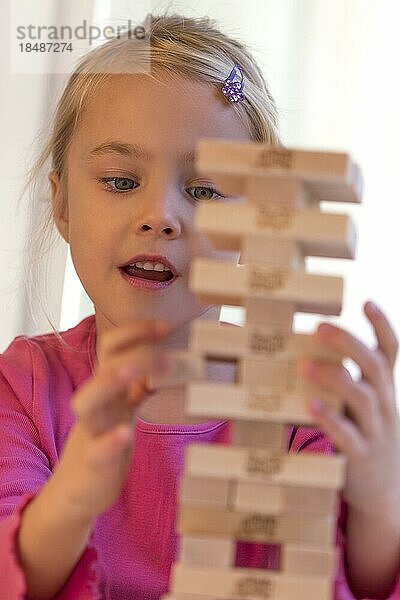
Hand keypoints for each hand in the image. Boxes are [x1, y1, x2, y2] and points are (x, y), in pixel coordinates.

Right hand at [47, 319, 170, 522]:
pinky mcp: (92, 463)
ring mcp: (91, 432)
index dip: (136, 332)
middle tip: (169, 352)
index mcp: (105, 390)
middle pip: (103, 368)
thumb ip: (137, 388)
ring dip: (110, 382)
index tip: (165, 326)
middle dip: (134, 353)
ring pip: (87, 401)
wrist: (76, 491)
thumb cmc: (103, 444)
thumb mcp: (121, 411)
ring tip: (134, 371)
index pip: (112, 348)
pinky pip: (97, 449)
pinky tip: (125, 434)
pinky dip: (110, 440)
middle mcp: (96, 405)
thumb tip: (162, 363)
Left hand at [298, 301, 399, 523]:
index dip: (382, 326)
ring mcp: (375, 431)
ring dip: (333, 377)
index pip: (390, 351)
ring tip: (305, 364)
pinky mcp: (361, 456)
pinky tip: (311, 404)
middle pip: (373, 366)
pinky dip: (330, 418)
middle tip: (320, 326)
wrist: (384, 494)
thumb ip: (346, 379)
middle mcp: (384, 405)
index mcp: (383, 389)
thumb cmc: (365, 436)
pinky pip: (348, 435)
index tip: (367, 302)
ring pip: (362, 397)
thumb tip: (306, 349)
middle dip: (348, 343)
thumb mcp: (363, 406)